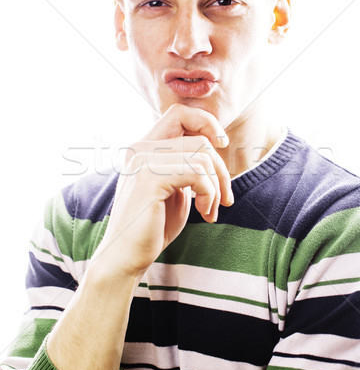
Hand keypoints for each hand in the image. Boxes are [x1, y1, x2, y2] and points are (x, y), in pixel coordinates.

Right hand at [93, 104, 233, 278]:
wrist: (125, 256)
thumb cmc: (152, 225)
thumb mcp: (175, 187)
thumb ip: (187, 164)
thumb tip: (215, 144)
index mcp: (144, 147)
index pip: (180, 112)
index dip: (207, 122)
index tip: (222, 145)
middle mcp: (140, 147)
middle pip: (199, 136)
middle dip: (221, 168)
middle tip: (224, 198)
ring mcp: (142, 160)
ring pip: (203, 155)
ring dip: (216, 187)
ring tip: (209, 210)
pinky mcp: (148, 178)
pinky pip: (198, 173)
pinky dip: (209, 193)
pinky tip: (203, 212)